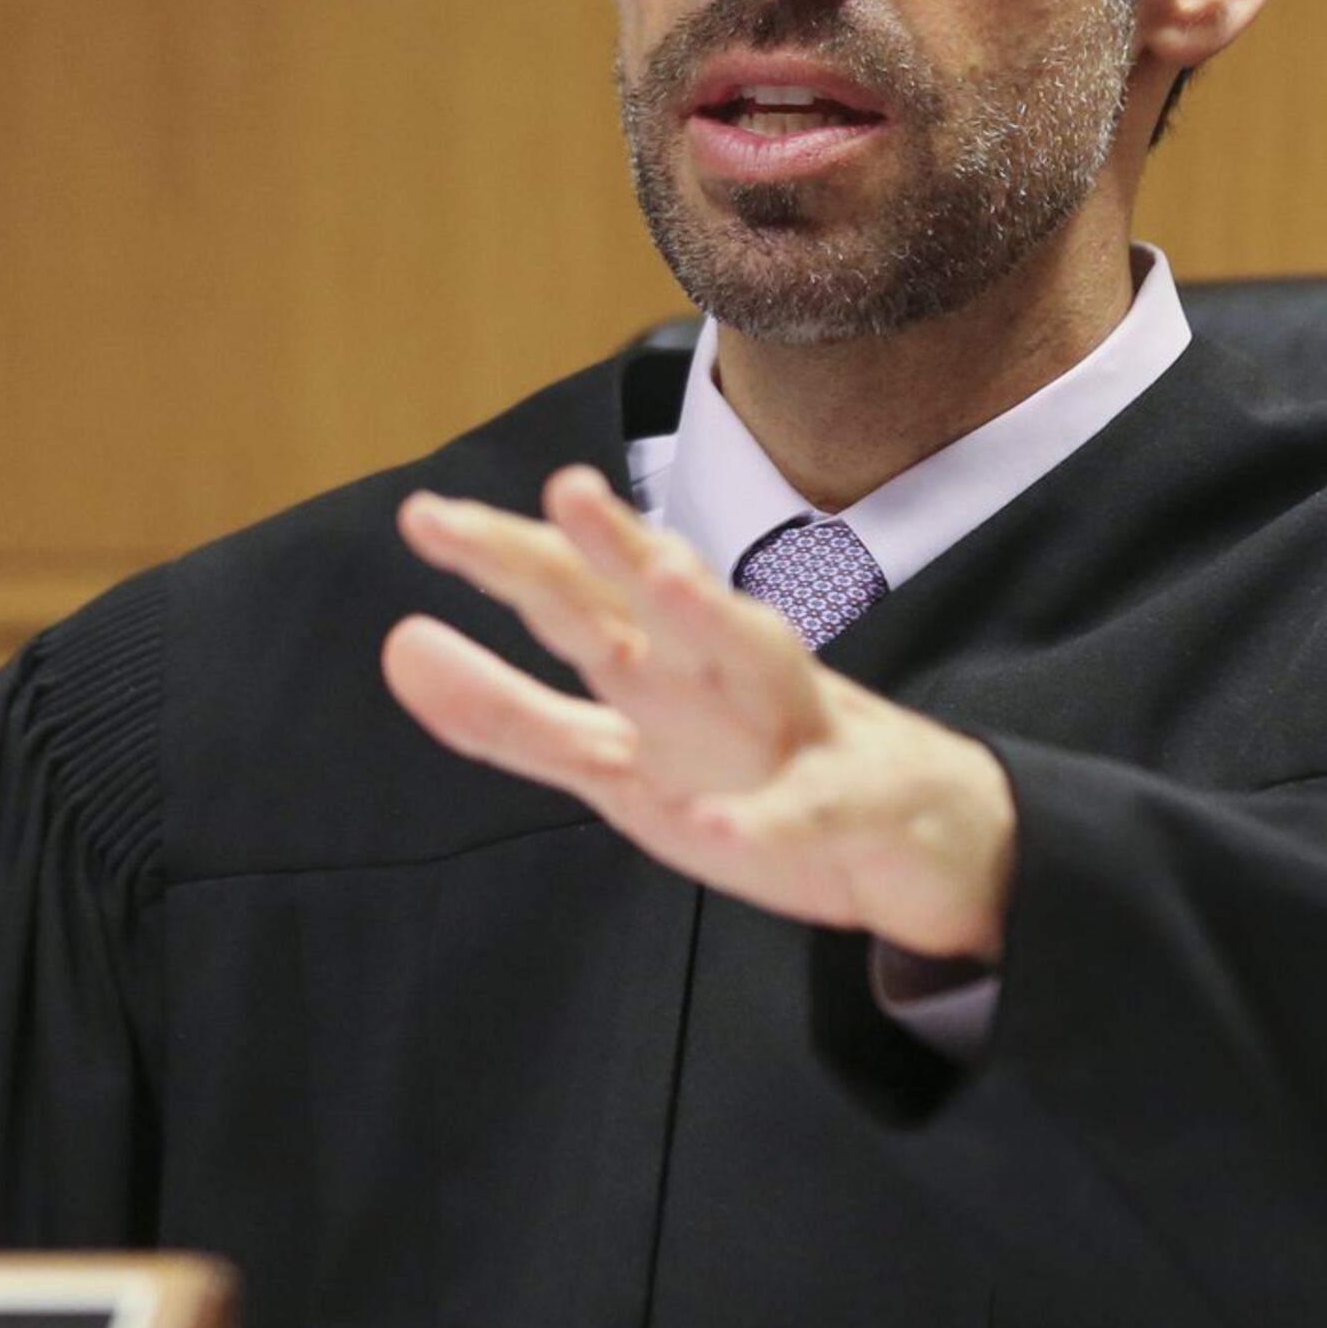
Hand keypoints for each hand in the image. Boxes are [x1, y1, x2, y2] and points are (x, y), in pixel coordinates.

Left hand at [382, 465, 1017, 957]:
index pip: (580, 591)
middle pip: (659, 604)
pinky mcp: (846, 811)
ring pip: (755, 663)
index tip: (424, 518)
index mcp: (666, 658)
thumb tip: (396, 645)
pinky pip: (805, 814)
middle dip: (614, 545)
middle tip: (563, 487)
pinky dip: (765, 820)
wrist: (930, 840)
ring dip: (711, 618)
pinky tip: (717, 830)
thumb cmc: (754, 772)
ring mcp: (793, 733)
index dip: (509, 555)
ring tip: (663, 576)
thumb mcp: (615, 757)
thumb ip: (506, 711)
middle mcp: (724, 674)